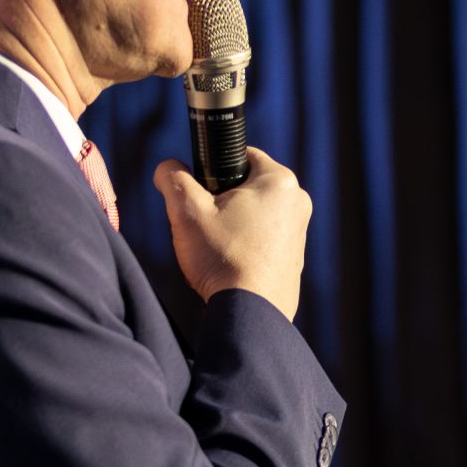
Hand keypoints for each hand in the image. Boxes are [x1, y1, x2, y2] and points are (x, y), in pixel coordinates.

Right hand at [157, 146, 311, 322]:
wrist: (250, 312)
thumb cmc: (222, 258)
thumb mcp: (186, 210)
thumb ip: (173, 178)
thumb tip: (167, 167)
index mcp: (280, 180)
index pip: (241, 154)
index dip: (214, 168)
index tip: (201, 190)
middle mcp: (298, 202)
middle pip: (247, 185)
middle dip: (221, 199)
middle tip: (204, 223)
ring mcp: (300, 231)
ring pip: (254, 213)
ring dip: (232, 223)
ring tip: (216, 246)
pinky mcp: (295, 256)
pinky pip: (263, 238)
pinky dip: (244, 244)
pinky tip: (229, 262)